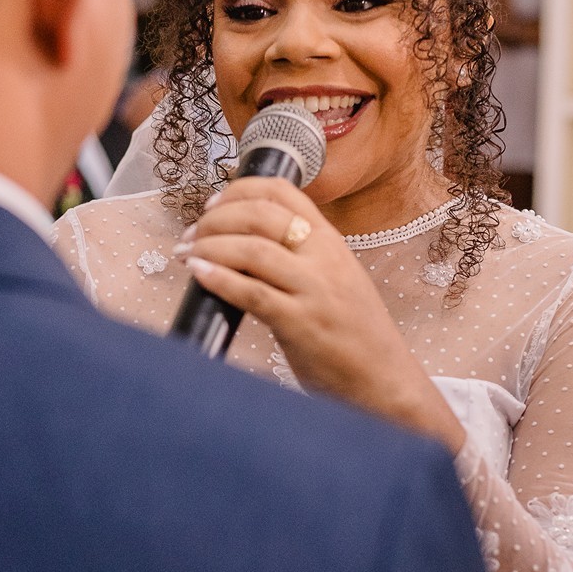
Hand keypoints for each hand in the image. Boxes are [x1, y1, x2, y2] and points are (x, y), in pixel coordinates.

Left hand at [174, 176, 464, 452]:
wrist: (384, 381)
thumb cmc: (356, 336)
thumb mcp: (337, 280)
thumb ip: (302, 258)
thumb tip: (247, 244)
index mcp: (331, 242)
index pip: (282, 192)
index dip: (238, 191)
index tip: (212, 206)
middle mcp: (324, 258)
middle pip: (260, 215)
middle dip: (215, 219)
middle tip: (192, 235)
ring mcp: (313, 290)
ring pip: (252, 250)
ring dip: (209, 247)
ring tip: (188, 254)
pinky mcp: (300, 324)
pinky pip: (252, 293)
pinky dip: (219, 279)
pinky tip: (199, 275)